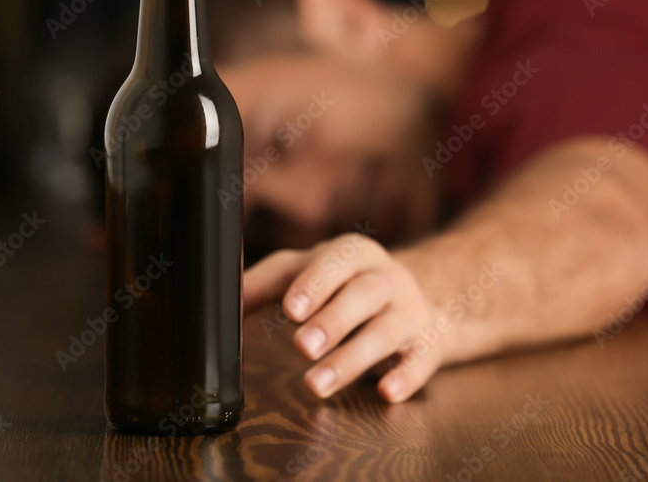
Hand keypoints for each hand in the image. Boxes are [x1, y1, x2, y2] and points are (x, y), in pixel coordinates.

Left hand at [244, 233, 442, 402]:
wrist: (419, 299)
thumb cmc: (348, 285)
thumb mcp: (310, 273)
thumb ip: (267, 283)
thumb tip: (219, 300)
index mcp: (354, 255)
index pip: (337, 261)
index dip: (315, 283)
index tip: (292, 308)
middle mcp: (387, 279)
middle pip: (365, 294)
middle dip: (333, 320)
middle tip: (301, 347)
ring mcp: (411, 312)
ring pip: (388, 331)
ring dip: (353, 358)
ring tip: (317, 384)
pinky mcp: (428, 346)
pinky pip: (422, 360)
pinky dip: (407, 377)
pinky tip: (387, 392)